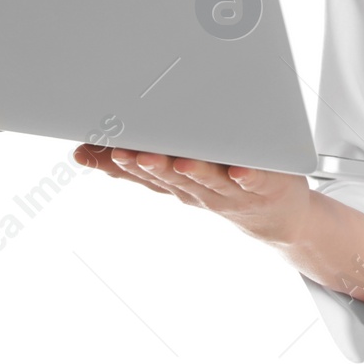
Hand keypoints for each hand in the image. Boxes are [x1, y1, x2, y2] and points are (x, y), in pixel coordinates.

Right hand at [74, 145, 313, 246]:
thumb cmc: (224, 184)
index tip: (85, 151)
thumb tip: (98, 144)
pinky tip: (238, 169)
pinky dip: (245, 175)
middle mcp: (198, 191)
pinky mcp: (261, 186)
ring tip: (177, 161)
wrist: (278, 219)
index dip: (112, 165)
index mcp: (176, 184)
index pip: (139, 174)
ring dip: (192, 171)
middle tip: (125, 152)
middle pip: (169, 178)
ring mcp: (229, 191)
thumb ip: (149, 161)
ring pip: (207, 180)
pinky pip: (253, 181)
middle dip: (147, 165)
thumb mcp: (182, 175)